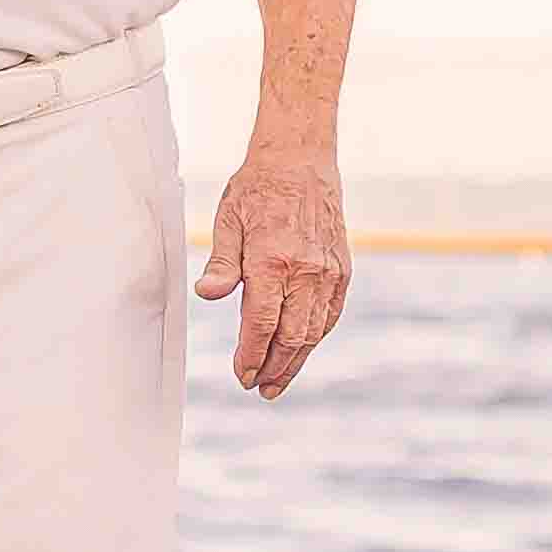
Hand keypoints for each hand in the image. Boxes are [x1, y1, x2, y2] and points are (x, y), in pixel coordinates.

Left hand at [196, 142, 350, 398]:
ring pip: (315, 330)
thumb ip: (221, 262)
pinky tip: (301, 349)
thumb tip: (208, 295)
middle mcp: (306, 270)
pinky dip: (316, 336)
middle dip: (275, 367)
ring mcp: (329, 271)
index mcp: (273, 260)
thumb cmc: (256, 190)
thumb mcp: (227, 220)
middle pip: (292, 336)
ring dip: (297, 360)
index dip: (251, 355)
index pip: (262, 323)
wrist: (301, 162)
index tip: (241, 375)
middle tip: (259, 389)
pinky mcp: (342, 269)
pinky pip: (331, 313)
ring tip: (278, 381)